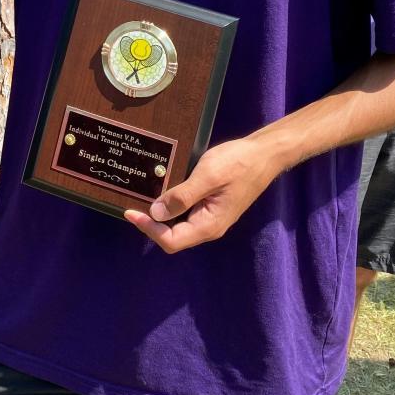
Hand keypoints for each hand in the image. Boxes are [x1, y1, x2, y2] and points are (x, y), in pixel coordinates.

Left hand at [123, 135, 277, 252]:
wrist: (264, 154)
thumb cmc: (238, 163)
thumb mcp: (207, 176)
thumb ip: (182, 196)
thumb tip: (155, 213)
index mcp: (208, 225)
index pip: (171, 241)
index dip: (148, 229)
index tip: (130, 212)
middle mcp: (208, 227)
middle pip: (173, 236)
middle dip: (151, 224)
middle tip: (131, 204)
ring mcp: (211, 217)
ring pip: (179, 225)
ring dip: (159, 215)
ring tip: (141, 199)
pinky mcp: (211, 206)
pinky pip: (186, 213)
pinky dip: (171, 205)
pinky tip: (162, 192)